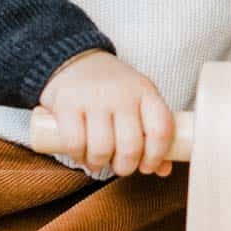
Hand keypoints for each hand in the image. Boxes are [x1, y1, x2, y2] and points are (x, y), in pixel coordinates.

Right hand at [36, 50, 175, 179]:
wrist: (74, 60)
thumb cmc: (112, 89)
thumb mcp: (139, 102)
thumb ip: (152, 134)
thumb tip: (164, 170)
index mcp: (145, 92)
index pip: (161, 130)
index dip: (157, 156)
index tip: (147, 166)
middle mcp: (122, 93)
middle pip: (130, 146)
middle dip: (125, 167)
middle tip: (119, 166)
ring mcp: (93, 97)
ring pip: (102, 149)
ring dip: (99, 164)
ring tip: (97, 160)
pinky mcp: (67, 104)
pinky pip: (75, 144)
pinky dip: (77, 156)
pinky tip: (80, 153)